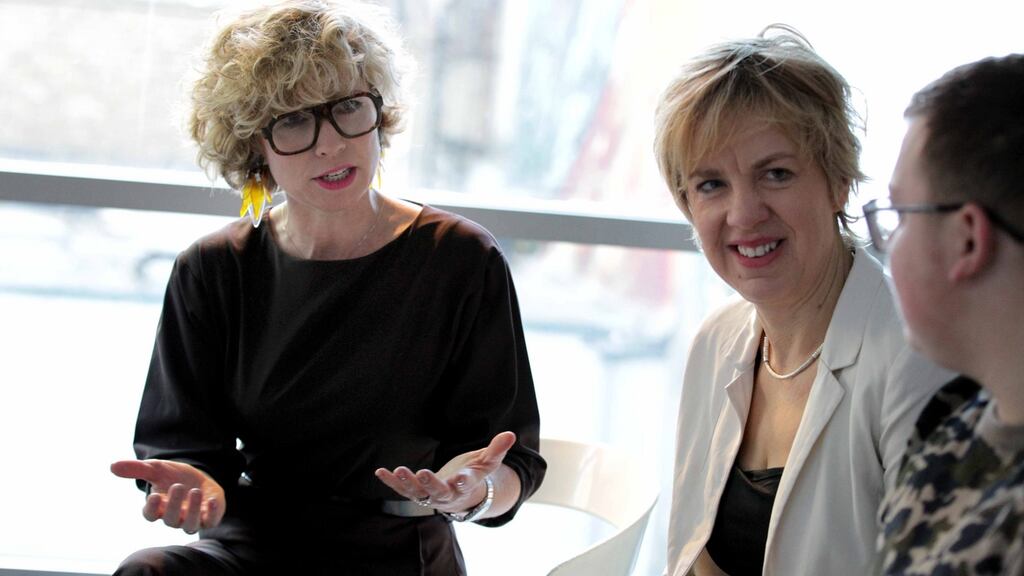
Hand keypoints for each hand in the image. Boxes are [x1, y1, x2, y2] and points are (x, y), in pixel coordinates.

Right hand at [110, 459, 225, 533]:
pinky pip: (210, 521)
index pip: (150, 515)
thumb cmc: (173, 476)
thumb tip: (112, 466)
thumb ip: (137, 469)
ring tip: (195, 491)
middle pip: (170, 519)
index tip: (154, 496)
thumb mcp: (157, 469)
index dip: (152, 508)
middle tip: (178, 486)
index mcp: (158, 508)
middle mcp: (174, 517)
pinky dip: (212, 513)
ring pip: (190, 524)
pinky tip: (212, 500)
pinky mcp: (209, 518)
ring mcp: (191, 519)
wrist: (198, 478)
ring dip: (193, 509)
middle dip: (174, 504)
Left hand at [374, 431, 515, 514]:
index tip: (461, 478)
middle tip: (422, 474)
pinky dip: (391, 482)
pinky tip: (381, 472)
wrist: (460, 496)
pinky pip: (402, 489)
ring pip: (417, 493)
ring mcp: (430, 495)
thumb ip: (496, 450)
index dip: (463, 481)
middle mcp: (447, 494)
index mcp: (465, 485)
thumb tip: (510, 434)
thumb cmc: (474, 474)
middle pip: (438, 492)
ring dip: (406, 483)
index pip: (465, 484)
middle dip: (430, 484)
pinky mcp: (416, 492)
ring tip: (399, 470)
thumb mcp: (487, 462)